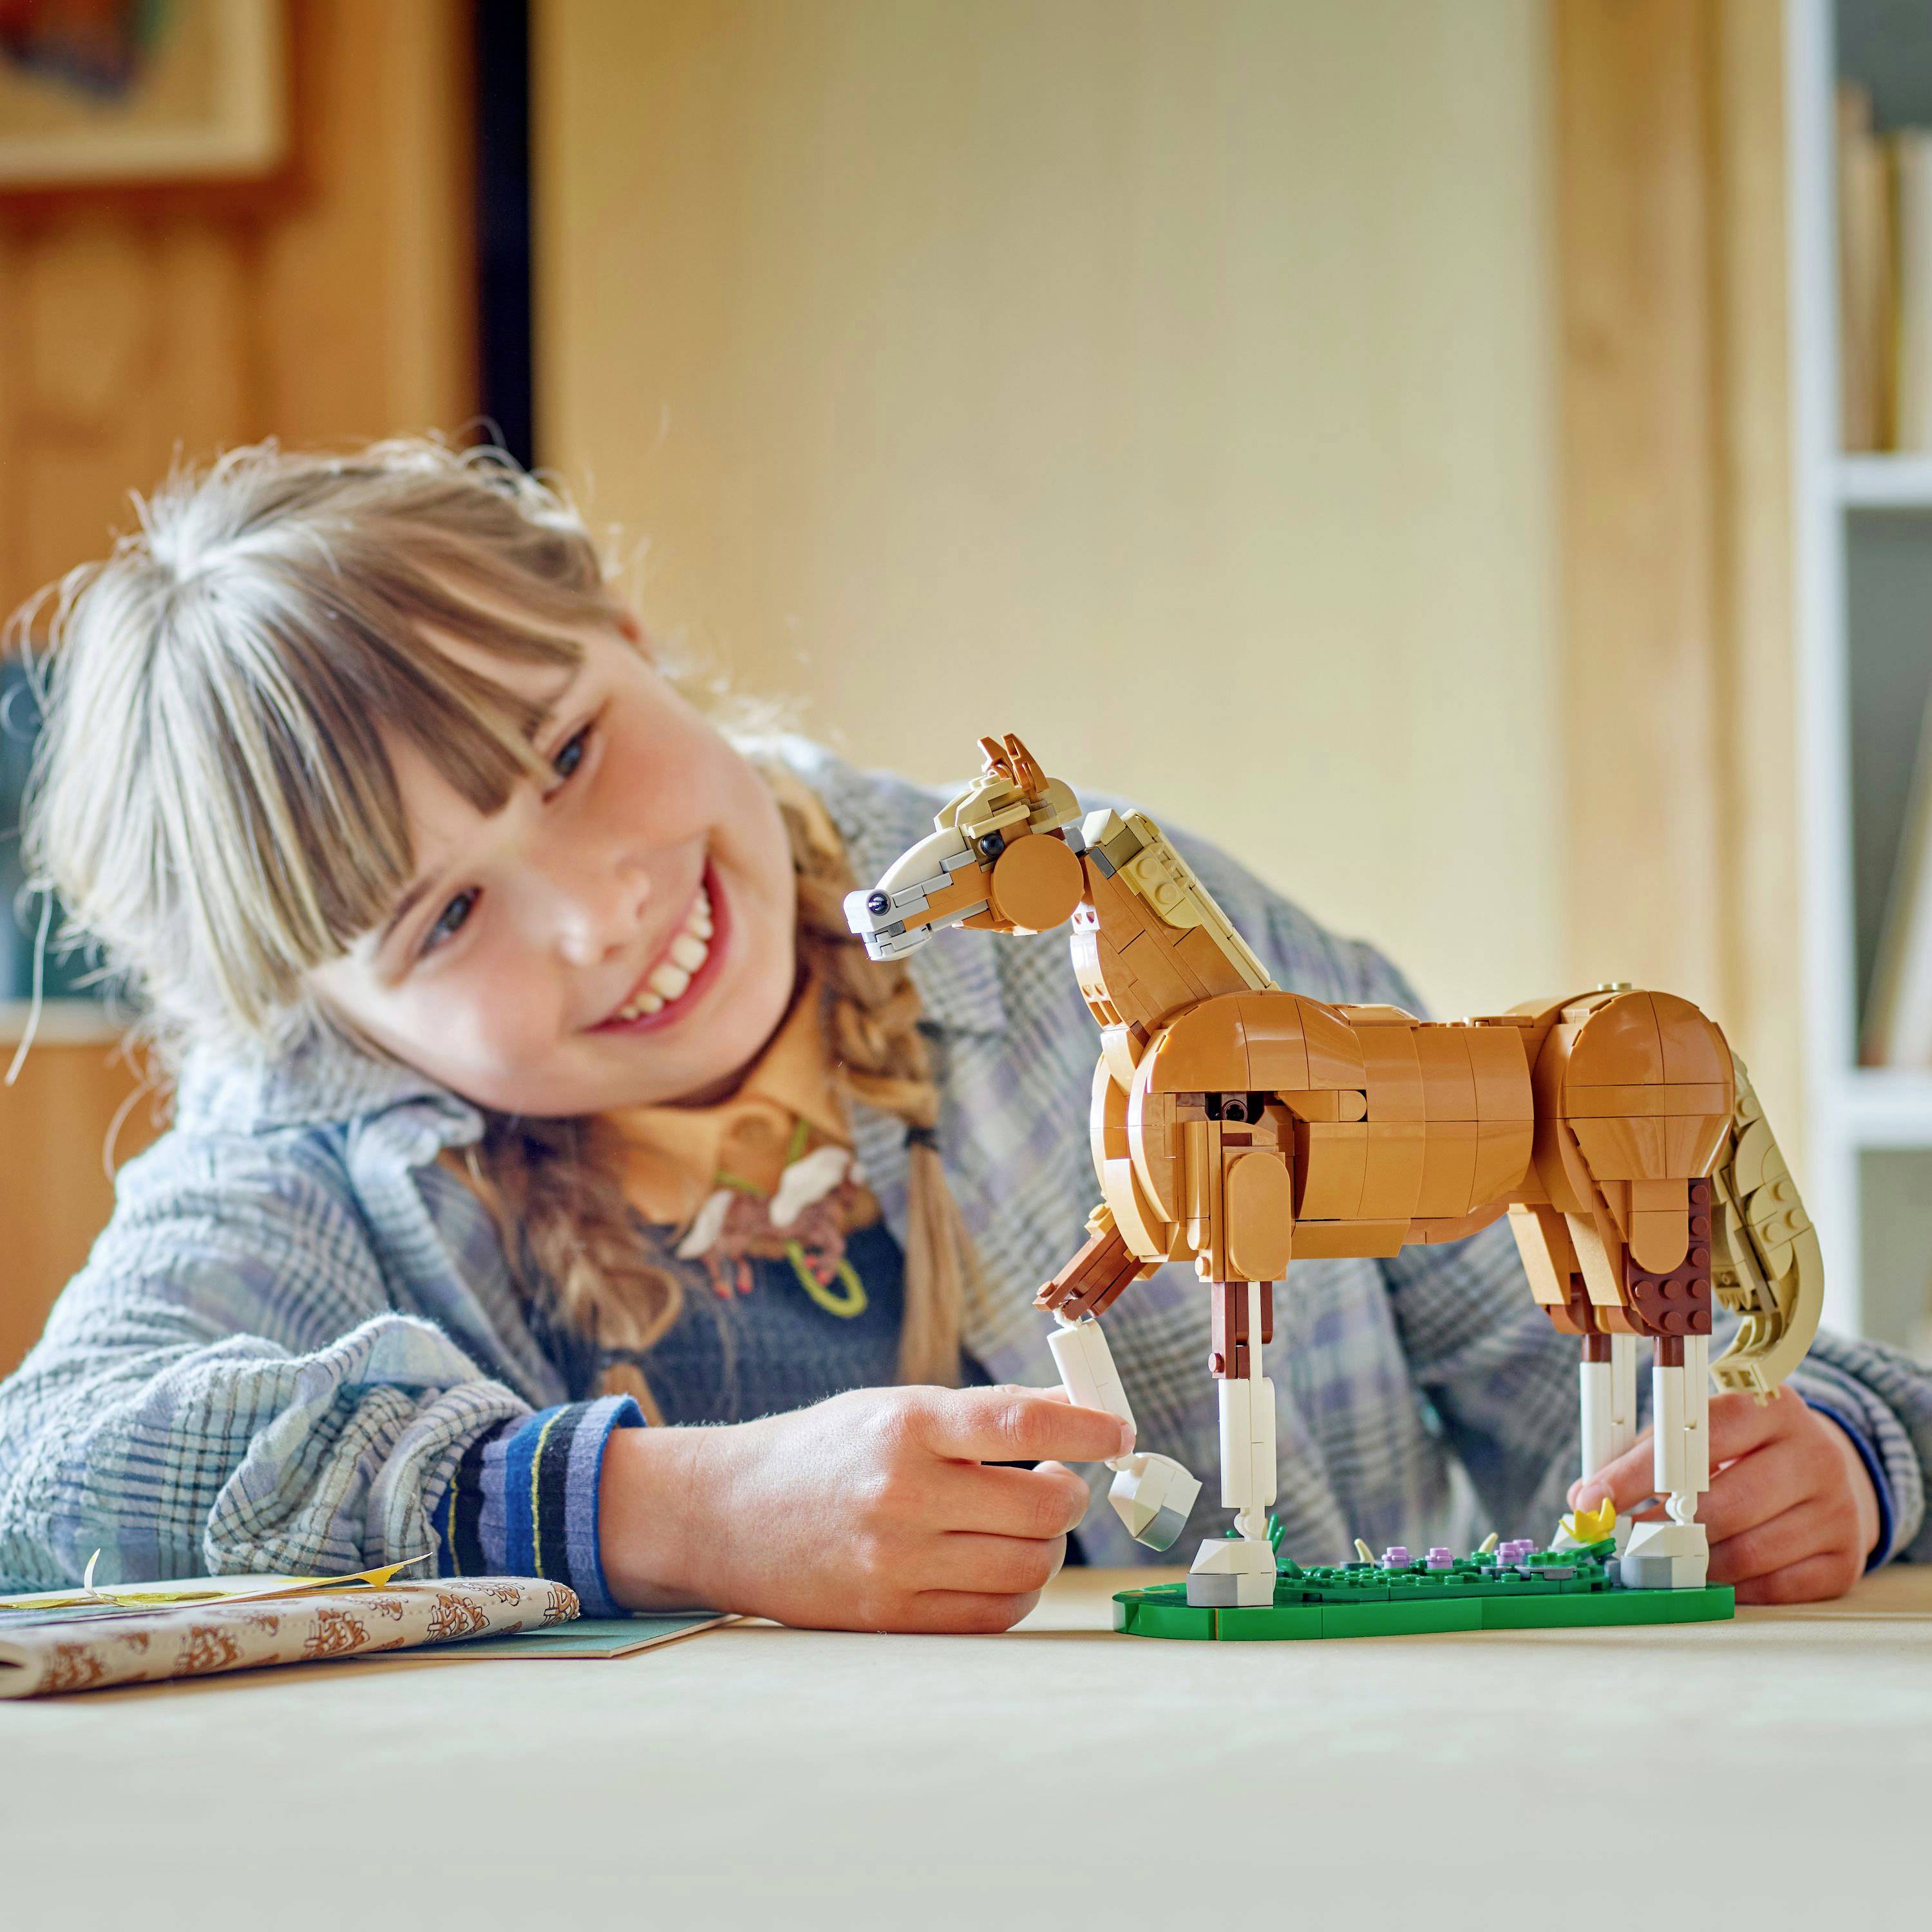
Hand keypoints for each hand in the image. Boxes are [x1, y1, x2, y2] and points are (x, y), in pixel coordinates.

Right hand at [599, 1384, 1130, 1631]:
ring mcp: (895, 1563)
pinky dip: (1016, 1592)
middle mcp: (902, 1492)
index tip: (1120, 1432)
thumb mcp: (898, 1406)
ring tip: (1026, 1524)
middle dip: (1069, 1494)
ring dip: (1047, 1546)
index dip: (1087, 1427)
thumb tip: (1086, 1416)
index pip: (1022, 1421)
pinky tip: (998, 1565)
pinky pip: (993, 1616)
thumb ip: (986, 1415)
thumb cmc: (829, 1450)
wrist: (728, 1512)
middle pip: (1041, 1507)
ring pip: (1027, 1568)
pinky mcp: (889, 1617)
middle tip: (1059, 1482)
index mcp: (906, 1423)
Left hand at [1569, 1391, 1880, 1603]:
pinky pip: (1778, 1588)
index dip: (1638, 1472)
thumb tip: (1583, 1498)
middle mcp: (1812, 1453)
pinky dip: (1733, 1590)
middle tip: (1625, 1544)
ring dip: (1693, 1566)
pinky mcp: (1846, 1558)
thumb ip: (1642, 1456)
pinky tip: (1708, 1580)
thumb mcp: (1699, 1433)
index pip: (1696, 1437)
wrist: (1825, 1473)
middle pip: (1725, 1504)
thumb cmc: (1741, 1452)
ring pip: (1748, 1553)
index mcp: (1769, 1407)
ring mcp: (1836, 1508)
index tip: (1594, 1499)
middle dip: (1663, 1531)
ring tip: (1660, 1563)